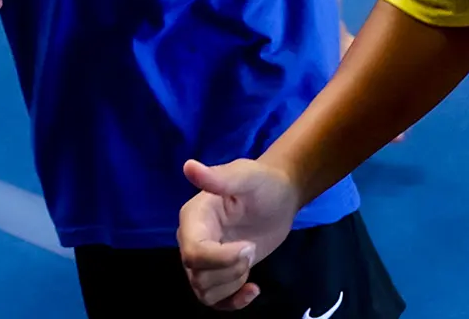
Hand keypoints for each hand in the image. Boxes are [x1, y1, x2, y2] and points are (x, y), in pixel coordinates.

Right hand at [178, 158, 300, 309]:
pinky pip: (215, 300)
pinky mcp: (220, 273)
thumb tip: (189, 166)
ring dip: (233, 283)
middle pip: (197, 275)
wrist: (280, 195)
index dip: (220, 259)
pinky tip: (254, 289)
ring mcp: (205, 260)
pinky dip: (233, 302)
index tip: (249, 247)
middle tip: (253, 249)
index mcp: (194, 219)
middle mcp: (192, 241)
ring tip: (251, 259)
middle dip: (230, 269)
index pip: (192, 253)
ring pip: (205, 291)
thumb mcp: (247, 176)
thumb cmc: (264, 182)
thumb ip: (219, 178)